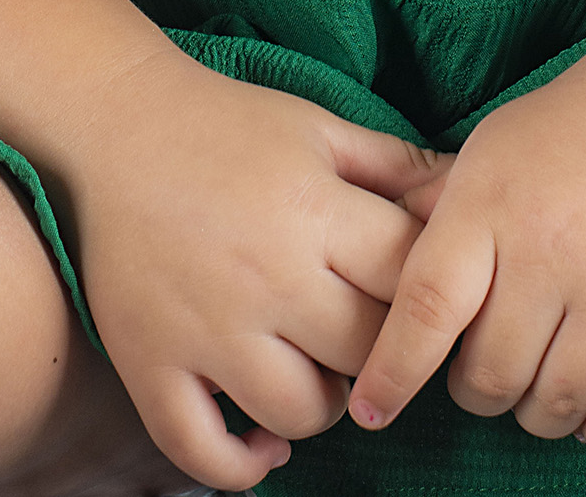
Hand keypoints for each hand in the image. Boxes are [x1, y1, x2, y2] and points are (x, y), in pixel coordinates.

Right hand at [56, 46, 446, 489]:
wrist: (116, 123)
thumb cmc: (229, 124)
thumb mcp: (320, 127)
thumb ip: (398, 166)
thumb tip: (469, 192)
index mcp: (315, 213)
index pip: (410, 285)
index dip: (429, 296)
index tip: (420, 295)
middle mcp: (266, 279)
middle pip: (365, 355)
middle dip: (380, 350)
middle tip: (366, 332)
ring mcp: (205, 330)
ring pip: (300, 414)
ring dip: (323, 405)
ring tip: (315, 369)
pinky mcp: (151, 364)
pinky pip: (204, 452)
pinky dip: (242, 465)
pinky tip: (265, 444)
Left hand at [346, 46, 585, 450]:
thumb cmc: (566, 138)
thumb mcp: (486, 153)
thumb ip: (432, 214)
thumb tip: (360, 262)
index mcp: (491, 204)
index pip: (426, 308)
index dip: (393, 370)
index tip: (371, 408)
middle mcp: (553, 249)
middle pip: (489, 376)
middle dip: (476, 389)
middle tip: (485, 366)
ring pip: (553, 406)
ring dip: (535, 410)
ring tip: (537, 376)